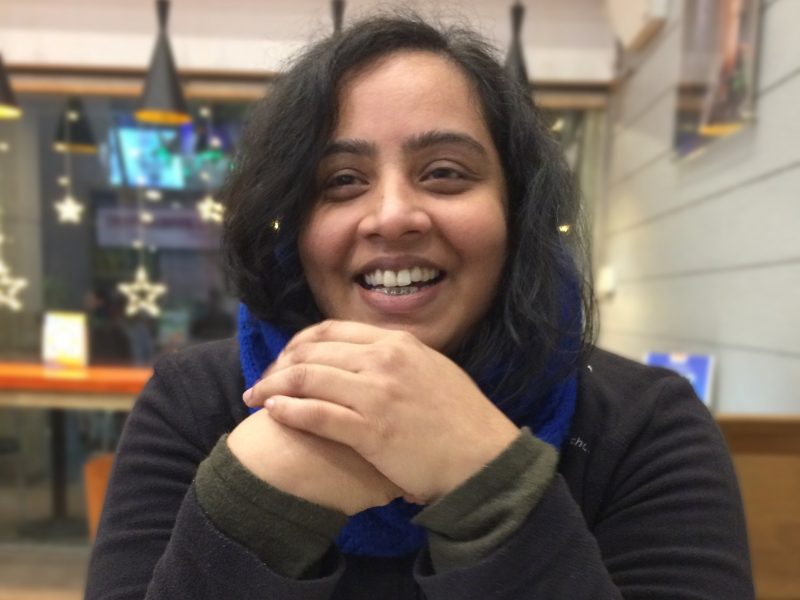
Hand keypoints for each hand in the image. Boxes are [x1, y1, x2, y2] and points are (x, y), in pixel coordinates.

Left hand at [243, 320, 519, 502]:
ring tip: (254, 395)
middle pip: (311, 351)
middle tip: (262, 379)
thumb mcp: (433, 369)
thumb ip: (398, 358)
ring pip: (307, 378)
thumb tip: (368, 355)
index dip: (298, 344)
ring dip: (272, 385)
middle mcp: (383, 360)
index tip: (284, 360)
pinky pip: (316, 414)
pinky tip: (272, 412)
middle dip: (278, 364)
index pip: (331, 331)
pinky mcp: (370, 430)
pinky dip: (288, 411)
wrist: (484, 458)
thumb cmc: (462, 419)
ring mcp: (376, 394)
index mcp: (397, 343)